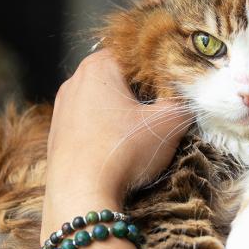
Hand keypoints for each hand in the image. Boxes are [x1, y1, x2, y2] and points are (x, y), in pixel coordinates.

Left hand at [40, 50, 191, 238]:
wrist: (80, 195)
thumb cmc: (123, 151)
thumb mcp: (168, 123)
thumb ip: (184, 102)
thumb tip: (191, 96)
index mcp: (98, 67)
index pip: (135, 52)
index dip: (159, 66)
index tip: (176, 83)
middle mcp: (74, 81)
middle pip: (118, 76)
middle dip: (143, 90)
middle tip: (165, 107)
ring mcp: (62, 109)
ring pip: (103, 100)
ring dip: (124, 111)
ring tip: (144, 131)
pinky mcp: (57, 135)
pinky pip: (89, 123)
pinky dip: (107, 130)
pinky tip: (121, 148)